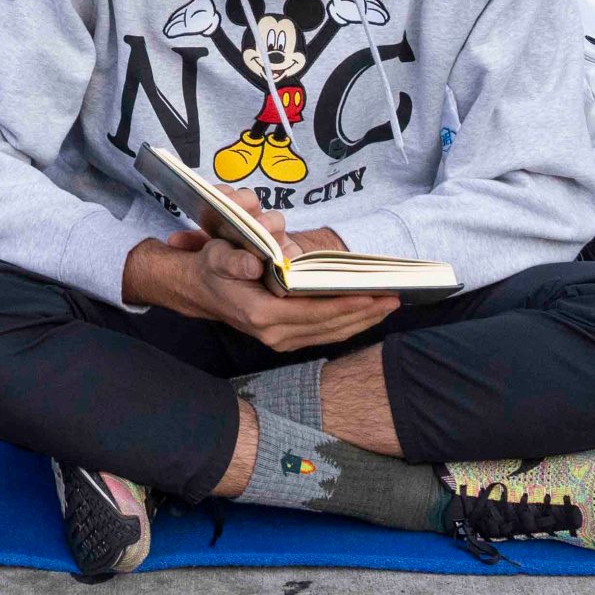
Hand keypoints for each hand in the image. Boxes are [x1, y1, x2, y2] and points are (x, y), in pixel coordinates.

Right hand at [126, 228, 399, 353]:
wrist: (199, 291)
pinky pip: (324, 334)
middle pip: (329, 326)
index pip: (313, 312)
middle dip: (363, 313)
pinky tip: (367, 312)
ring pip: (330, 333)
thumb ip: (235, 259)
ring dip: (361, 321)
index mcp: (262, 314)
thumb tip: (256, 262)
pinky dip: (348, 324)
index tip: (371, 294)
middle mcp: (273, 334)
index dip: (344, 304)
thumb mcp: (217, 255)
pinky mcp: (287, 339)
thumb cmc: (214, 267)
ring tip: (389, 304)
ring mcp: (281, 340)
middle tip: (395, 297)